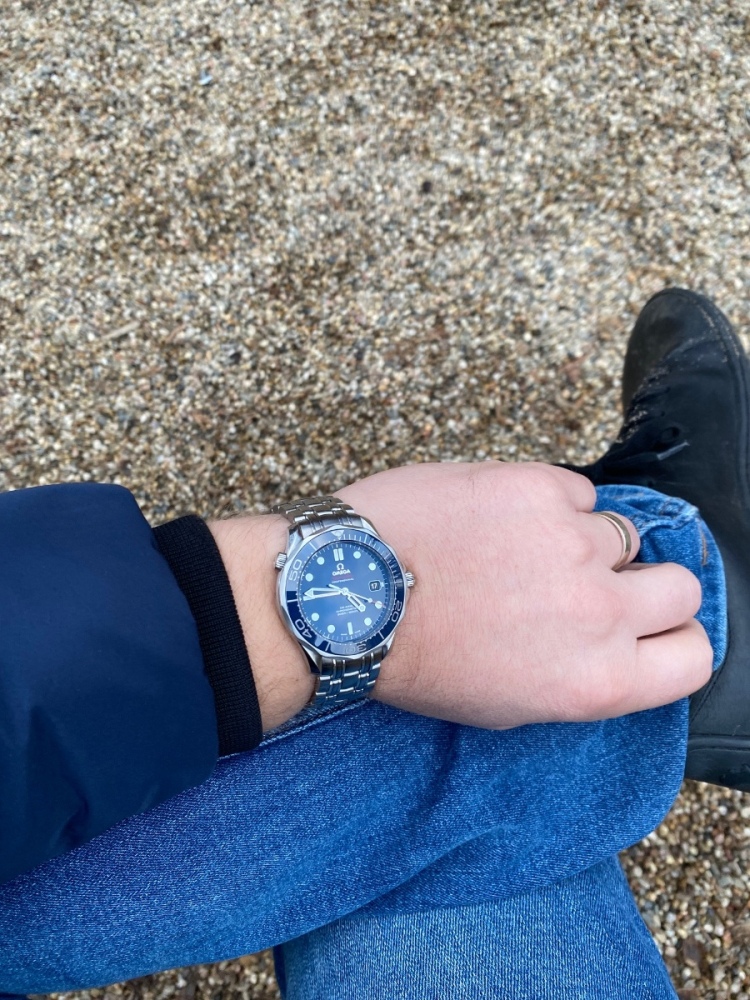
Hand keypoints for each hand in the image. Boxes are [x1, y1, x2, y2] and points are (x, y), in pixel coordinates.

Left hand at [334, 461, 711, 728]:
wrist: (350, 596)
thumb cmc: (419, 658)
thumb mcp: (510, 704)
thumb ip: (582, 673)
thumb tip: (621, 642)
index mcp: (597, 680)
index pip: (696, 657)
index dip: (676, 638)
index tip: (653, 626)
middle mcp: (600, 612)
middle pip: (681, 586)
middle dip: (646, 585)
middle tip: (593, 584)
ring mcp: (573, 544)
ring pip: (622, 534)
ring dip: (583, 543)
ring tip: (519, 552)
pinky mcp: (539, 488)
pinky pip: (577, 493)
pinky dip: (549, 504)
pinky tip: (498, 521)